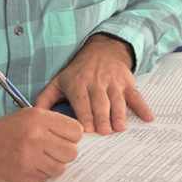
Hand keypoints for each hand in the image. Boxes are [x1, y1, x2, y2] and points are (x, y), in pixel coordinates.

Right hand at [0, 108, 82, 181]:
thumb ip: (49, 123)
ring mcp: (31, 157)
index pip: (75, 131)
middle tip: (50, 151)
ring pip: (61, 168)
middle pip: (71, 152)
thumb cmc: (0, 132)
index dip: (71, 137)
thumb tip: (74, 135)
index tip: (63, 139)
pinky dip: (40, 176)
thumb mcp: (24, 117)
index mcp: (37, 118)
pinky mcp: (25, 175)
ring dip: (51, 166)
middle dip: (63, 154)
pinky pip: (46, 179)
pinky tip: (27, 167)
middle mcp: (36, 135)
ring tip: (36, 159)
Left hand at [35, 34, 153, 134]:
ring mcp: (113, 82)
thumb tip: (34, 114)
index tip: (86, 129)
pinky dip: (142, 106)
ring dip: (119, 114)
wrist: (102, 49)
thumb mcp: (59, 80)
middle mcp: (96, 82)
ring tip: (120, 128)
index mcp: (78, 83)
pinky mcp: (127, 83)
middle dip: (101, 117)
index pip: (81, 100)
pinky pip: (135, 95)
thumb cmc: (78, 70)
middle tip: (104, 132)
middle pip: (99, 102)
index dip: (84, 114)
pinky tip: (148, 117)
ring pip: (116, 100)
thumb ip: (46, 98)